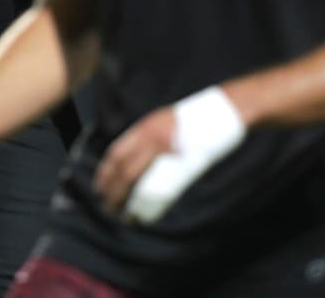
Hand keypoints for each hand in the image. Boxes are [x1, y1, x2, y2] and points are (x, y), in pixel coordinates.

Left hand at [98, 86, 246, 223]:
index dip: (105, 172)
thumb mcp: (164, 120)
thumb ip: (148, 137)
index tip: (99, 186)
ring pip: (140, 183)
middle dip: (113, 190)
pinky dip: (150, 205)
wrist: (225, 110)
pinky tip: (142, 214)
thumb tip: (133, 157)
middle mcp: (153, 139)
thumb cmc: (196, 116)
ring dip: (128, 201)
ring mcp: (170, 153)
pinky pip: (162, 191)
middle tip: (106, 205)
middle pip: (125, 171)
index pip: (117, 153)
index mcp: (146, 127)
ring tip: (120, 214)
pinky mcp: (186, 166)